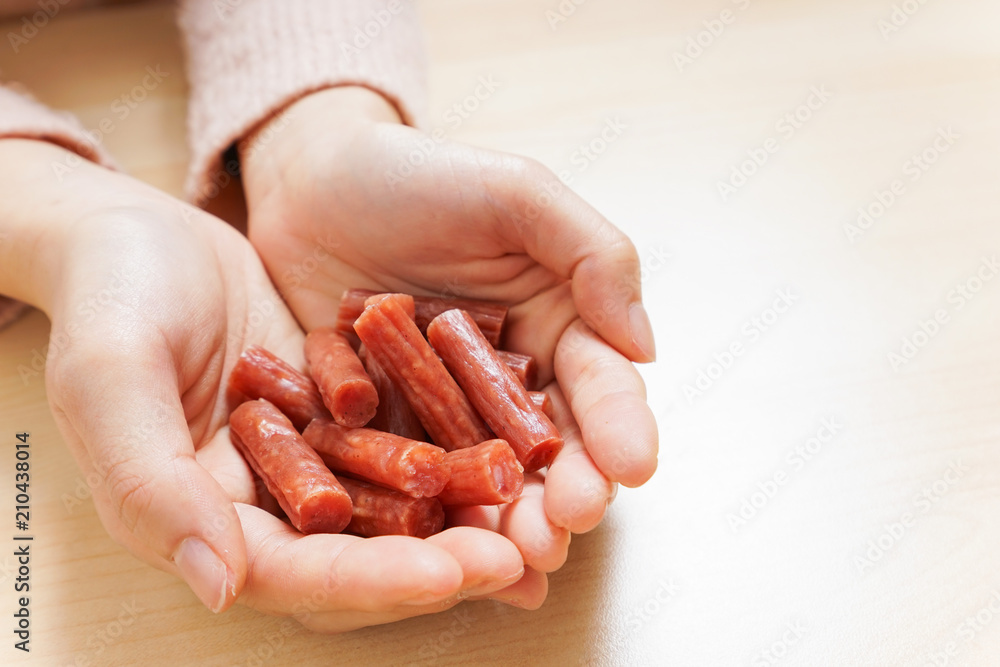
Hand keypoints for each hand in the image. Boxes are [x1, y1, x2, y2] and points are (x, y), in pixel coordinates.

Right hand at [0, 139, 522, 629]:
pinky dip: (461, 457)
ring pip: (398, 511)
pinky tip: (518, 455)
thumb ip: (151, 484)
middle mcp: (266, 505)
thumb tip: (220, 585)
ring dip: (467, 519)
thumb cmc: (110, 296)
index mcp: (202, 519)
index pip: (295, 575)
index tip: (450, 573)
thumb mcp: (112, 378)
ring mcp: (313, 462)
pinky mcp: (347, 418)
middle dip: (443, 561)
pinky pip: (411, 446)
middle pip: (361, 558)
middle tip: (521, 552)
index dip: (374, 581)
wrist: (140, 235)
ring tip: (538, 518)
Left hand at [239, 87, 659, 602]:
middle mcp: (510, 381)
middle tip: (567, 526)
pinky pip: (411, 481)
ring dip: (508, 523)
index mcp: (557, 324)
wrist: (309, 183)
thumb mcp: (516, 193)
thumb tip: (645, 346)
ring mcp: (447, 415)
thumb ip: (591, 253)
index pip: (600, 385)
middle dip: (569, 492)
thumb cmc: (417, 176)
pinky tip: (441, 551)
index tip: (632, 466)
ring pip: (489, 479)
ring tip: (517, 556)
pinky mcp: (386, 433)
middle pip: (553, 449)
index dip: (620, 427)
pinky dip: (429, 519)